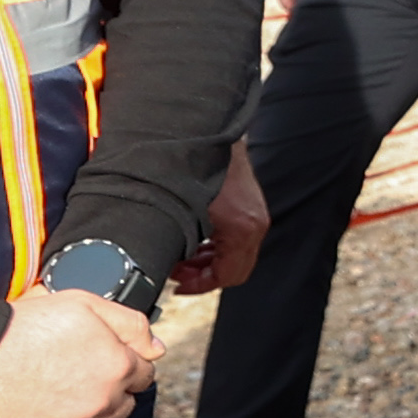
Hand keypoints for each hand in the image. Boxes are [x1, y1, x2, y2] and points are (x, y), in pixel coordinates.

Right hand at [0, 285, 161, 417]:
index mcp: (117, 369)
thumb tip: (157, 349)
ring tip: (45, 392)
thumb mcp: (80, 304)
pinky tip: (30, 416)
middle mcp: (100, 407)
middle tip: (68, 373)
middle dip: (104, 391)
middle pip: (119, 406)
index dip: (121, 363)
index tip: (98, 358)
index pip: (142, 375)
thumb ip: (129, 324)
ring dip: (78, 416)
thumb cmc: (19, 326)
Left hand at [176, 145, 270, 294]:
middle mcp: (255, 223)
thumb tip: (162, 267)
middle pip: (237, 269)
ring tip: (184, 258)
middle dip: (206, 275)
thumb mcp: (182, 214)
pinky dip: (216, 245)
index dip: (200, 285)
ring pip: (237, 254)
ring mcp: (255, 213)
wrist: (206, 130)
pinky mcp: (249, 204)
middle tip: (180, 274)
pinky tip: (195, 239)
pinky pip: (236, 237)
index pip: (228, 275)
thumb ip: (178, 245)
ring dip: (210, 260)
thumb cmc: (195, 167)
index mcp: (243, 228)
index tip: (179, 286)